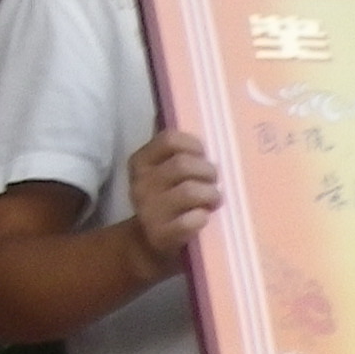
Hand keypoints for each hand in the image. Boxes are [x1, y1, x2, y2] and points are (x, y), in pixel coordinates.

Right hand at [122, 128, 220, 278]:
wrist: (148, 246)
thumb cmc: (166, 201)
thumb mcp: (161, 172)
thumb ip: (170, 148)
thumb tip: (173, 106)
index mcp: (140, 162)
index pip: (169, 139)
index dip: (194, 145)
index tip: (203, 155)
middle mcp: (140, 184)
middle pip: (184, 165)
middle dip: (208, 172)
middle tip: (214, 181)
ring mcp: (149, 211)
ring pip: (190, 191)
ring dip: (211, 195)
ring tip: (214, 200)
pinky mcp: (161, 236)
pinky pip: (191, 221)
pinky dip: (202, 218)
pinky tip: (203, 219)